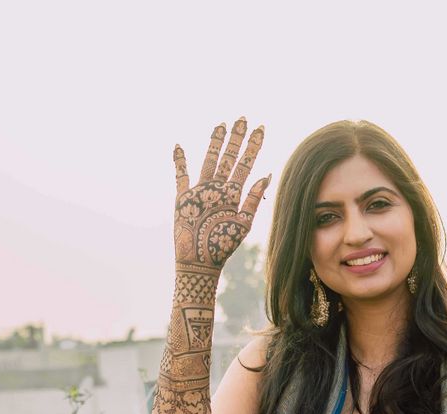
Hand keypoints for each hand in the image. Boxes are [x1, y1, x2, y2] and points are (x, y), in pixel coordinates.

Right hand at [173, 118, 270, 272]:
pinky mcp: (183, 198)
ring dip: (214, 143)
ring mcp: (201, 192)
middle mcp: (218, 189)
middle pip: (229, 158)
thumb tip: (267, 175)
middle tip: (243, 118)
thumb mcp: (243, 223)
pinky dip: (179, 162)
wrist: (200, 262)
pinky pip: (181, 176)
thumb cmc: (223, 247)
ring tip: (221, 124)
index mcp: (233, 194)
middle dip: (236, 139)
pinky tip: (179, 146)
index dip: (253, 147)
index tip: (261, 128)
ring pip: (208, 160)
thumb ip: (253, 199)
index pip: (245, 164)